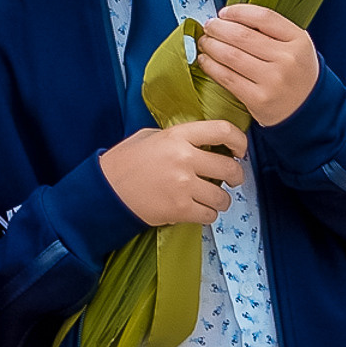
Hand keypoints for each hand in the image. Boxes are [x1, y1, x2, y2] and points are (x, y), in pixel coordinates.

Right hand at [99, 120, 247, 226]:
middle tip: (231, 179)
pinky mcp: (180, 209)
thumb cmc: (125, 162)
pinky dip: (207, 214)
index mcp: (178, 136)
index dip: (239, 141)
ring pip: (222, 197)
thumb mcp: (150, 136)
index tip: (240, 150)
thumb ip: (178, 137)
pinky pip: (210, 215)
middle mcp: (184, 159)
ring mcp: (183, 186)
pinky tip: (198, 209)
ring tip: (211, 198)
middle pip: (229, 168)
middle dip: (236, 176)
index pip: (222, 130)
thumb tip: (204, 143)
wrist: (106, 191)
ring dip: (221, 199)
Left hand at [195, 5, 320, 127]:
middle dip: (218, 28)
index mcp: (298, 40)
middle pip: (242, 36)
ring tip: (204, 42)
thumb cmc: (295, 73)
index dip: (238, 12)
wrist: (308, 110)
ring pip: (231, 56)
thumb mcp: (295, 46)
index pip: (263, 17)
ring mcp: (273, 81)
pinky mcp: (258, 100)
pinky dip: (211, 66)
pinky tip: (205, 60)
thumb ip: (270, 30)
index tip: (224, 13)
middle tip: (208, 26)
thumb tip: (229, 18)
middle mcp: (287, 59)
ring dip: (211, 46)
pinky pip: (227, 77)